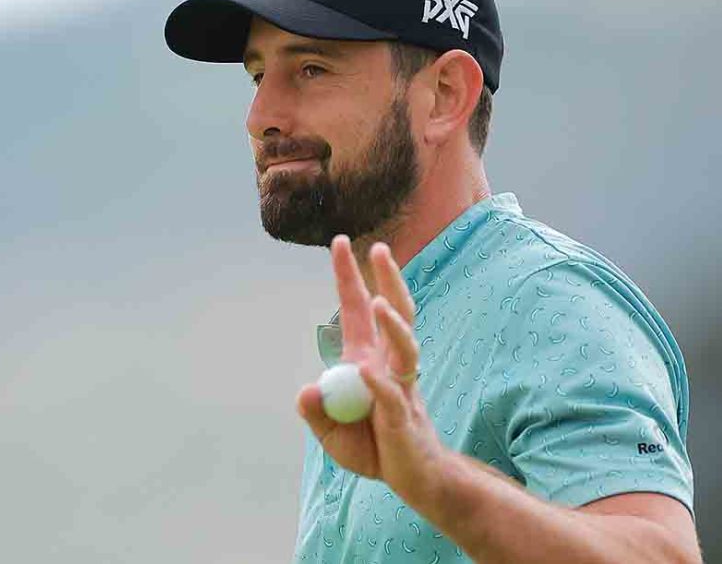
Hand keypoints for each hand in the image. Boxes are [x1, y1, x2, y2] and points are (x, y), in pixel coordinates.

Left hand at [296, 235, 448, 502]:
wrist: (415, 480)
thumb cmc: (375, 448)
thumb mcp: (331, 432)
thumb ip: (316, 410)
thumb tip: (307, 390)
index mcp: (366, 359)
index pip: (356, 310)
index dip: (349, 277)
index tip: (340, 242)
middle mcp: (388, 365)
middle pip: (392, 314)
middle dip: (387, 281)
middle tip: (380, 249)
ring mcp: (401, 388)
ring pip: (404, 347)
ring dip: (392, 326)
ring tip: (378, 304)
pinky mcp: (404, 417)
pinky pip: (392, 395)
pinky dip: (379, 385)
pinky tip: (367, 373)